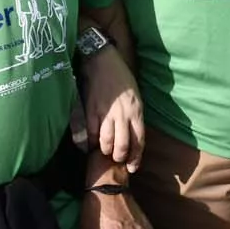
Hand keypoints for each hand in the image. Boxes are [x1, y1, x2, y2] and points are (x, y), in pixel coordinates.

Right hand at [81, 51, 144, 170]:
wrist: (103, 62)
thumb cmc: (122, 78)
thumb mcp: (136, 97)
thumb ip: (134, 116)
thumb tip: (132, 134)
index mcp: (137, 111)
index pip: (139, 141)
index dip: (135, 157)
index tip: (132, 166)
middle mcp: (123, 115)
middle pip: (122, 146)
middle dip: (119, 157)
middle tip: (116, 159)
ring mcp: (106, 113)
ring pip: (106, 142)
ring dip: (105, 150)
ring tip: (104, 150)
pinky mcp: (91, 110)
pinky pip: (90, 132)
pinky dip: (90, 141)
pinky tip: (90, 143)